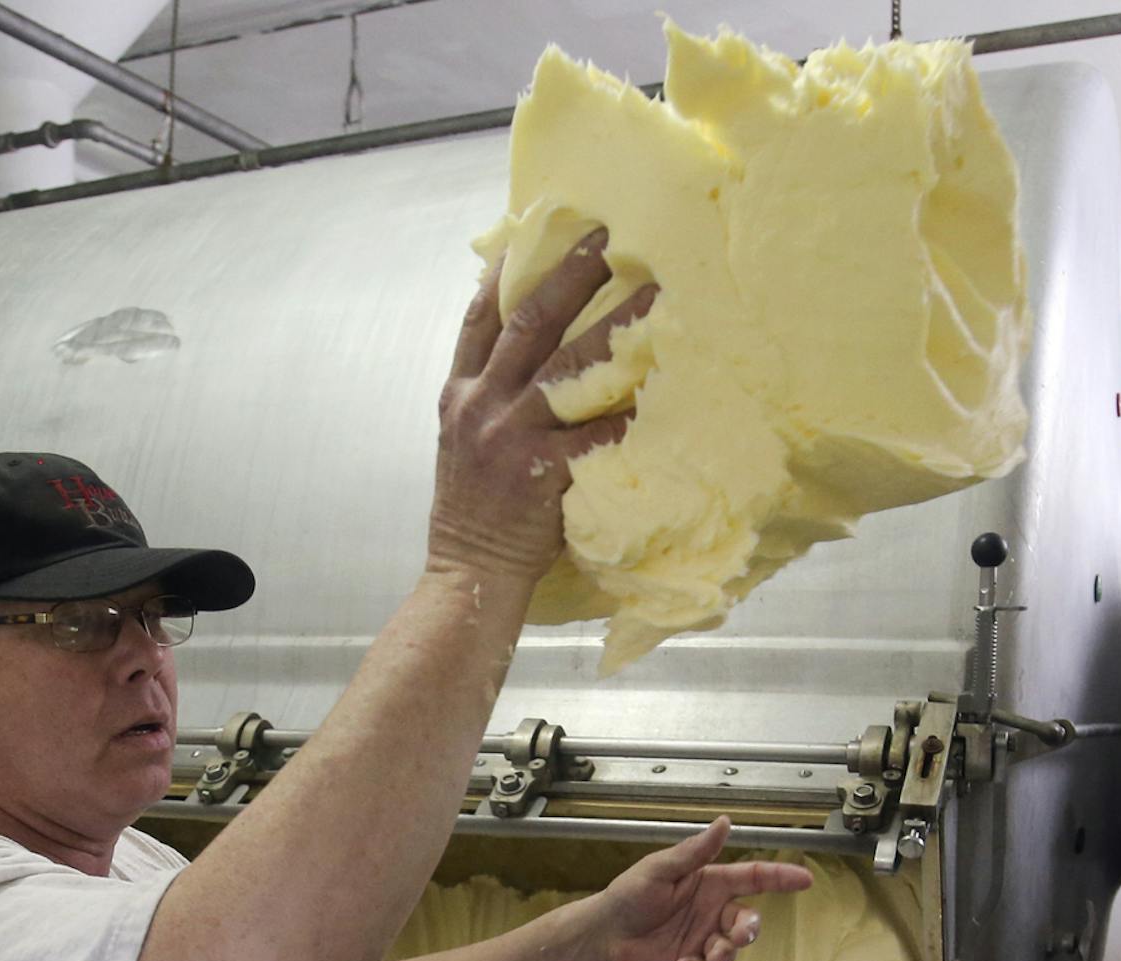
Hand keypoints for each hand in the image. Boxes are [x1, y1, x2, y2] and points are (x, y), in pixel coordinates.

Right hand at [428, 227, 657, 584]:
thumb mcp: (463, 440)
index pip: (479, 318)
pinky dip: (626, 411)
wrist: (470, 572)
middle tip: (607, 236)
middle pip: (529, 324)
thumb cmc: (476, 510)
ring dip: (613, 325)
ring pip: (567, 367)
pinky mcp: (540, 473)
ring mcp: (510, 437)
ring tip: (652, 294)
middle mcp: (481, 405)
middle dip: (568, 275)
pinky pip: (593, 434)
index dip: (506, 271)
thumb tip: (527, 353)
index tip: (535, 228)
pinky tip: (660, 387)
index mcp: (460, 393)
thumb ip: (488, 395)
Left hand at [591, 817, 813, 960]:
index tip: (804, 879)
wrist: (605, 932)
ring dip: (725, 954)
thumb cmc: (630, 894)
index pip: (754, 878)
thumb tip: (724, 822)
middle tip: (739, 936)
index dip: (781, 877)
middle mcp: (713, 911)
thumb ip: (695, 851)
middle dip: (749, 931)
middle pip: (747, 921)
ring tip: (709, 956)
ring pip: (731, 950)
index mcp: (711, 884)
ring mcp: (703, 939)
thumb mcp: (661, 868)